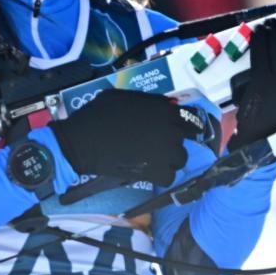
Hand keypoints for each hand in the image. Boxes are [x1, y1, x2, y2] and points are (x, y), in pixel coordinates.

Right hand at [50, 89, 202, 185]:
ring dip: (169, 160)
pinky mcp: (156, 172)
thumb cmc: (100, 114)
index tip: (182, 130)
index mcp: (166, 110)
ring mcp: (165, 153)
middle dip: (173, 142)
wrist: (83, 140)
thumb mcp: (125, 97)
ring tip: (152, 159)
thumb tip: (164, 105)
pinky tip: (148, 171)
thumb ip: (149, 102)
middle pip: (184, 141)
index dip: (186, 125)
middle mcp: (171, 131)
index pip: (191, 119)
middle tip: (157, 145)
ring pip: (179, 160)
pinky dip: (160, 176)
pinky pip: (168, 177)